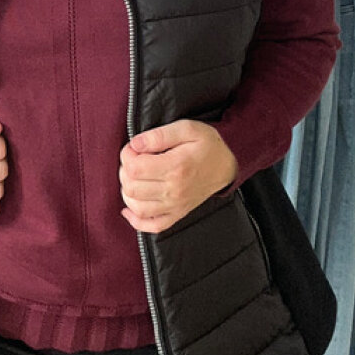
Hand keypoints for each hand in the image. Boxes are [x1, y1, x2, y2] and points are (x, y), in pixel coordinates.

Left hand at [118, 120, 237, 233]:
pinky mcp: (178, 214)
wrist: (228, 165)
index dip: (127, 155)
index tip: (134, 147)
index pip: (135, 168)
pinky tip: (130, 208)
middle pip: (132, 188)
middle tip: (135, 159)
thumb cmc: (208, 145)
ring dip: (127, 191)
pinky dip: (136, 220)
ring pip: (137, 207)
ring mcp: (175, 206)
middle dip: (125, 171)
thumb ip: (159, 135)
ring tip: (135, 177)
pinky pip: (152, 226)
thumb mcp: (187, 128)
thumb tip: (135, 144)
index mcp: (176, 167)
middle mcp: (174, 190)